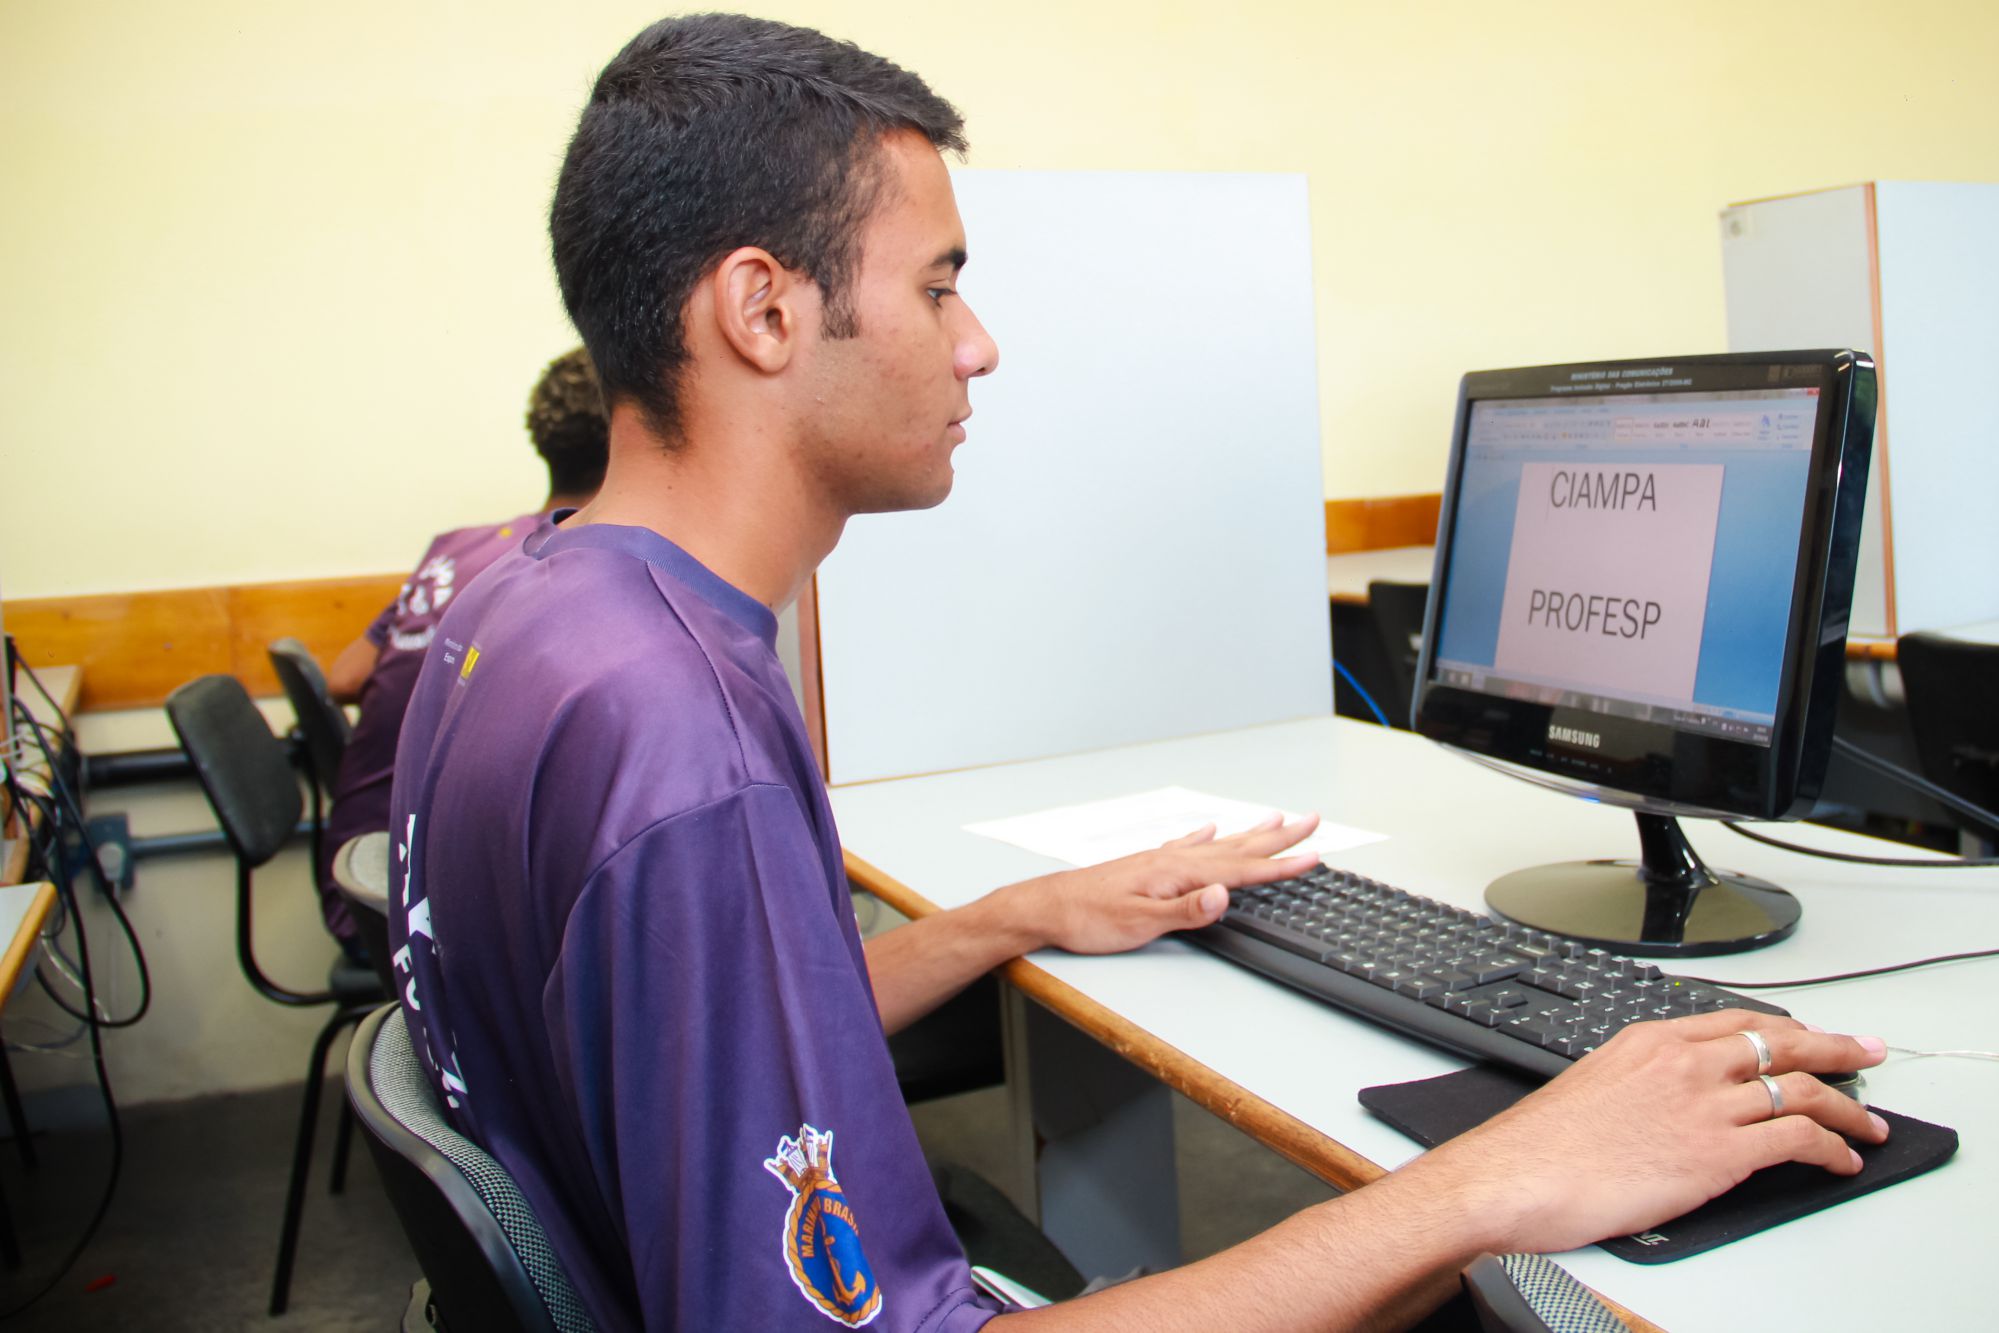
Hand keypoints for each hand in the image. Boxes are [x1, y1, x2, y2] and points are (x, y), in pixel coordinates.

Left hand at [1001, 813, 1322, 954]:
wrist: (1048, 907)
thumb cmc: (1088, 918)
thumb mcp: (1139, 923)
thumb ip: (1185, 910)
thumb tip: (1223, 895)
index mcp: (1177, 873)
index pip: (1240, 870)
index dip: (1280, 865)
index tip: (1314, 855)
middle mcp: (1172, 859)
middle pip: (1238, 847)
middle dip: (1278, 837)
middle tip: (1312, 822)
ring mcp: (1160, 860)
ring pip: (1218, 843)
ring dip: (1250, 833)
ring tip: (1277, 819)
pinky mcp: (1146, 865)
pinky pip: (1186, 845)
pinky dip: (1205, 837)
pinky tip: (1212, 829)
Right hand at [1403, 1009, 1889, 1254]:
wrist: (1521, 1176)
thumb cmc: (1542, 1145)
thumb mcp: (1592, 1084)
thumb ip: (1641, 1080)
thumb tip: (1665, 1099)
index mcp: (1650, 1040)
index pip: (1738, 1023)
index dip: (1786, 1030)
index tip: (1810, 1037)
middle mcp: (1685, 1062)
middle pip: (1781, 1045)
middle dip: (1835, 1050)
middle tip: (1865, 1053)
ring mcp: (1706, 1104)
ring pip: (1803, 1091)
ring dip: (1848, 1107)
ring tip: (1868, 1121)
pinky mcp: (1721, 1152)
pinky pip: (1799, 1140)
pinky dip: (1832, 1148)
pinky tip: (1840, 1159)